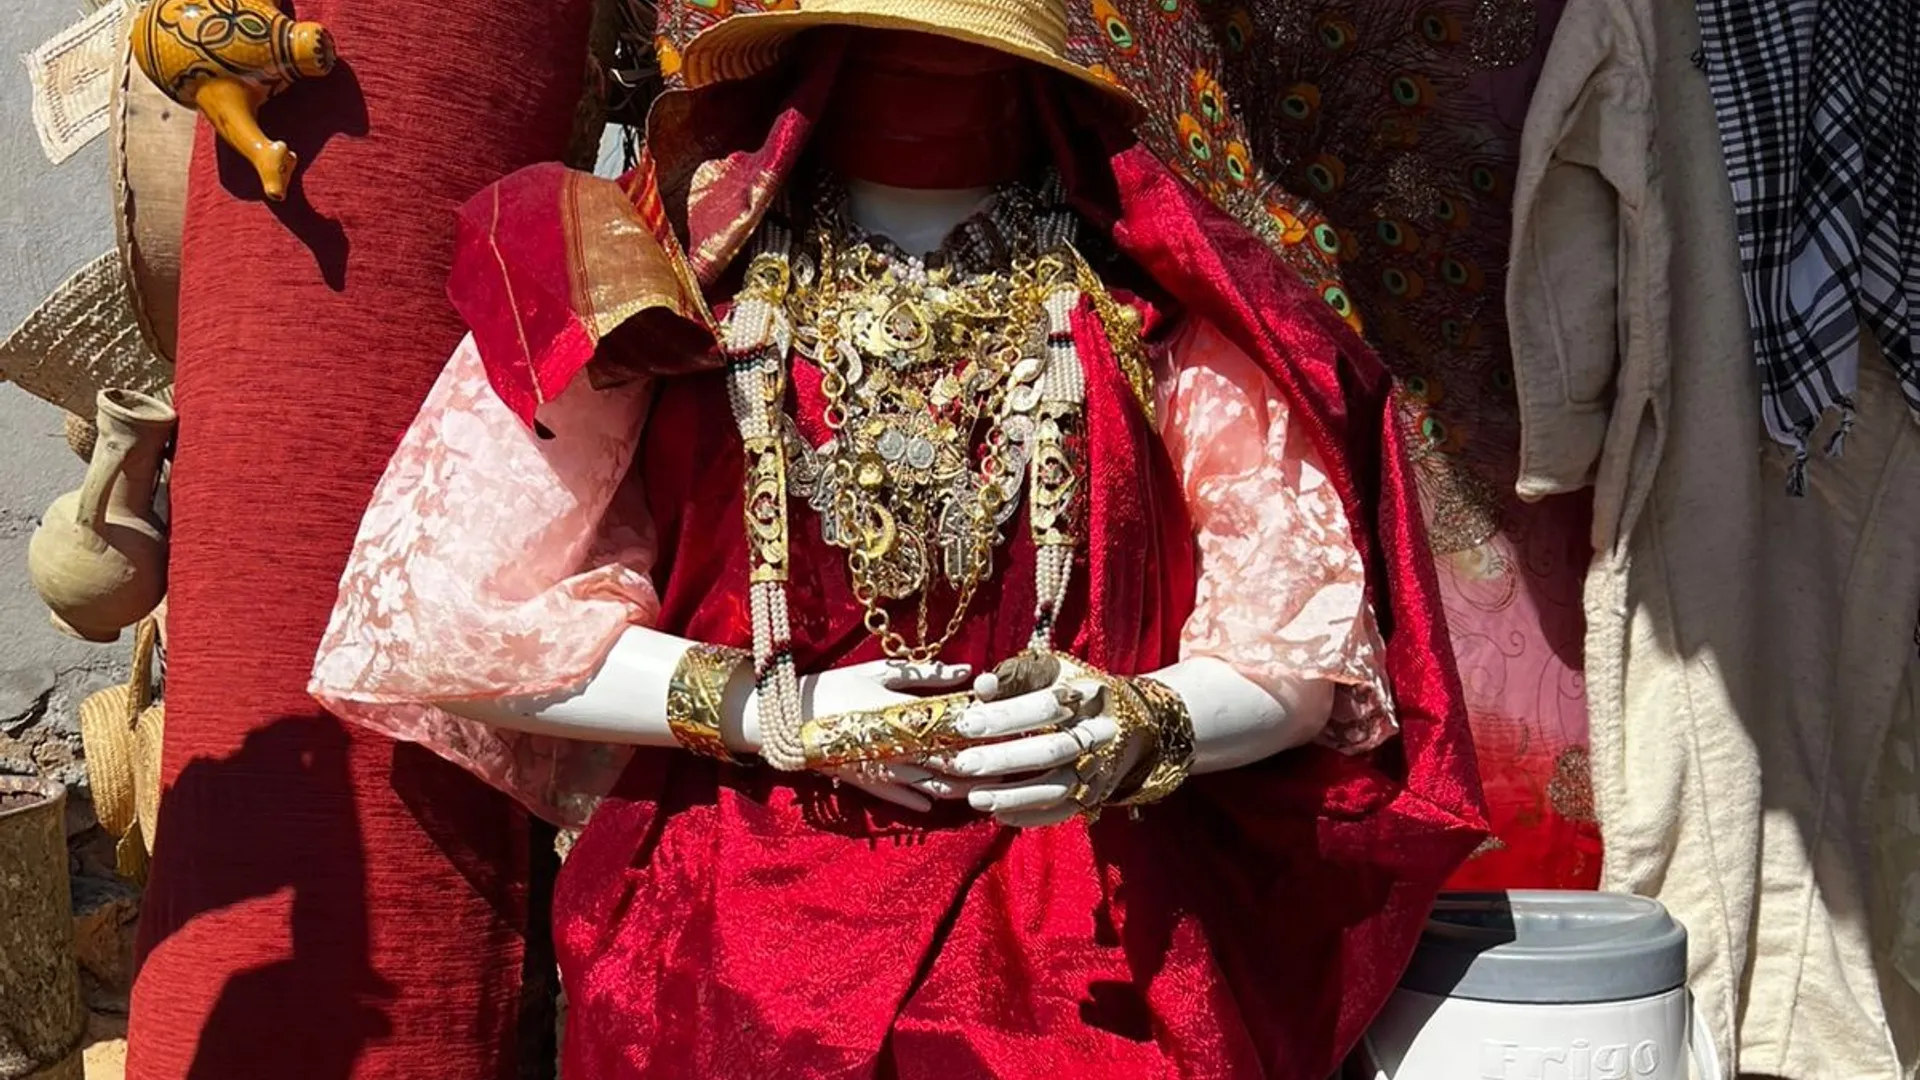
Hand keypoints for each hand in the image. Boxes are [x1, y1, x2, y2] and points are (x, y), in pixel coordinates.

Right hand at [742, 659, 1066, 812]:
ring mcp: (889, 771)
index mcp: (908, 716)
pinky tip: (947, 801)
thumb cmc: (837, 686)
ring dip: (968, 788)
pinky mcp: (873, 784)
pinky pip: (907, 798)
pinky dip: (928, 800)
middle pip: (959, 762)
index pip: (961, 726)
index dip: (992, 728)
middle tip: (1024, 766)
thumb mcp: (881, 671)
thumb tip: (969, 671)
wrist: (788, 719)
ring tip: (998, 789)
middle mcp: (905, 748)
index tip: (1022, 726)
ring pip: (939, 785)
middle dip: (992, 765)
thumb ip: (927, 674)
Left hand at [884, 657, 1154, 827]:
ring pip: (1058, 787)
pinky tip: (999, 814)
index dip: (1005, 716)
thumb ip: (1015, 676)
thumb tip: (981, 687)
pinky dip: (1031, 815)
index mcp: (1086, 694)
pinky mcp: (1097, 793)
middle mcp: (1099, 733)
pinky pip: (1064, 811)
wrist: (1129, 721)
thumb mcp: (1051, 672)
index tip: (965, 724)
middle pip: (1051, 751)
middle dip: (1004, 760)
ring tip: (974, 798)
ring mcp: (1100, 767)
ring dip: (1014, 796)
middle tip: (961, 765)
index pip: (1045, 706)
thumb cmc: (1073, 690)